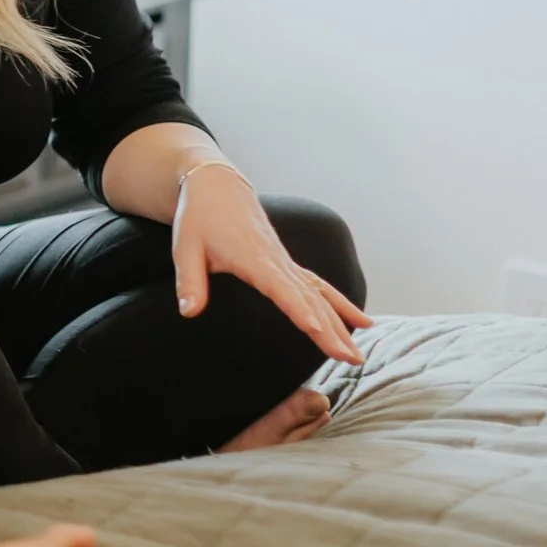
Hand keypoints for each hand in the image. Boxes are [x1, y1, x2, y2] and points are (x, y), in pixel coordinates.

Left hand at [173, 164, 372, 364]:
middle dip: (332, 330)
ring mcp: (285, 262)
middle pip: (309, 298)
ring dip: (342, 324)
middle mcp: (277, 261)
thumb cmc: (199, 217)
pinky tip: (361, 322)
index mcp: (252, 258)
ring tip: (359, 355)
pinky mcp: (287, 263)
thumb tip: (189, 313)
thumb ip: (190, 282)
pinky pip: (319, 287)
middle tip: (351, 359)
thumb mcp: (185, 247)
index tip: (316, 330)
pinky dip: (340, 305)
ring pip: (320, 295)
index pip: (280, 288)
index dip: (298, 309)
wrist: (218, 187)